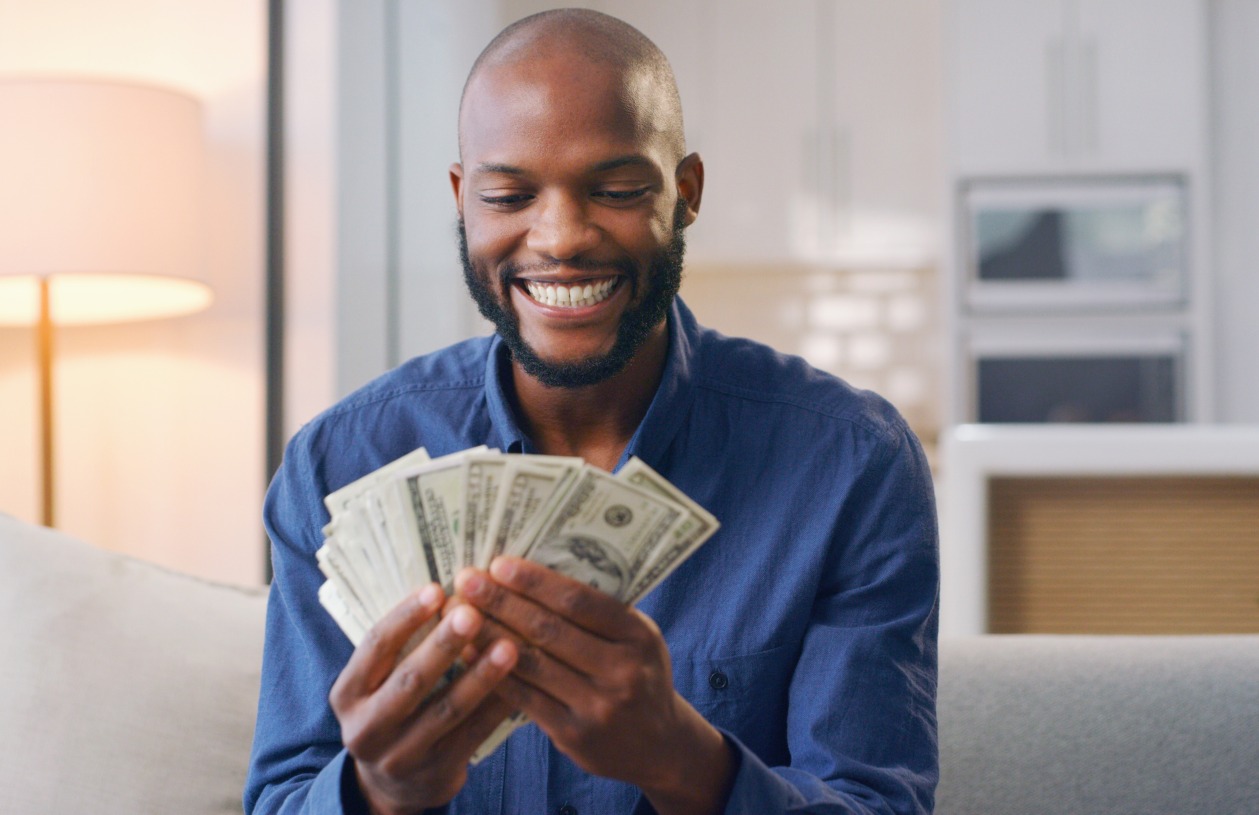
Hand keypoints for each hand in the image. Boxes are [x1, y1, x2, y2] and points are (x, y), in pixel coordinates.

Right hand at [328, 584, 518, 814]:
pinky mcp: (437, 772)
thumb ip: (402, 647)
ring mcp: (401, 754)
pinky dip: (497, 705)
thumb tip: (452, 590)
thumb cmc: (392, 711)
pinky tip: (520, 680)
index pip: (374, 647)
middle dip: (443, 645)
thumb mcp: (377, 684)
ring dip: (480, 676)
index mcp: (348, 694)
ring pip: (447, 710)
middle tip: (473, 612)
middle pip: (410, 681)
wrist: (392, 785)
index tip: (436, 589)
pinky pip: (473, 733)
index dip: (404, 617)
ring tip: (509, 646)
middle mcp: (367, 727)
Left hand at [455, 558, 734, 814]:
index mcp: (638, 636)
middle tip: (465, 580)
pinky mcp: (574, 735)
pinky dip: (494, 673)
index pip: (580, 602)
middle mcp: (622, 671)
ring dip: (489, 635)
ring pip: (532, 663)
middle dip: (502, 601)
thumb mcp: (635, 638)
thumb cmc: (638, 675)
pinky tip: (470, 653)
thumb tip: (534, 572)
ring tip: (458, 614)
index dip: (536, 582)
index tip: (498, 564)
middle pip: (549, 629)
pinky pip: (525, 698)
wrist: (659, 744)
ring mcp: (598, 706)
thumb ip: (598, 612)